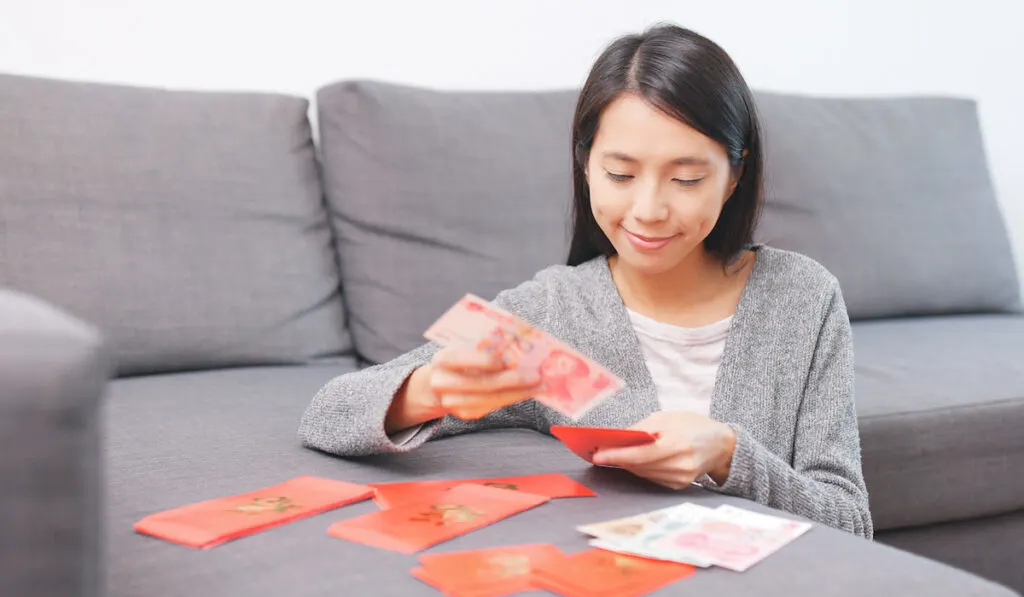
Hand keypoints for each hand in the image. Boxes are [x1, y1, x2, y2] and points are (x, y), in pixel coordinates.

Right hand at [386, 346, 543, 432]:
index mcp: (443, 359)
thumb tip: (515, 338)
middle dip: (512, 380)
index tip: (512, 358)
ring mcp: (453, 402)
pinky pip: (493, 405)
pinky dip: (513, 398)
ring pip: (490, 399)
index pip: (463, 359)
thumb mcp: (466, 346)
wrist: (439, 383)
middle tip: (536, 375)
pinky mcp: (466, 413)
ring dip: (518, 392)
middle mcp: (443, 382)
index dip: (486, 360)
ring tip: (539, 385)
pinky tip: (529, 391)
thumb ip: (484, 344)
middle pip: (481, 383)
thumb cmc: (461, 358)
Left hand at [591, 411, 736, 488]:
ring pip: (643, 473)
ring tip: (609, 455)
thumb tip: (616, 438)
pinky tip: (631, 461)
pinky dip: (639, 469)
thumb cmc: (693, 426)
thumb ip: (642, 429)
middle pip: (639, 466)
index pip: (641, 454)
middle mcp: (680, 465)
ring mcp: (680, 479)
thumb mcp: (668, 418)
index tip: (597, 455)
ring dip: (625, 465)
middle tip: (598, 452)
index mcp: (678, 444)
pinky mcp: (679, 486)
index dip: (617, 456)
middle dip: (617, 459)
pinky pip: (651, 477)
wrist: (721, 445)